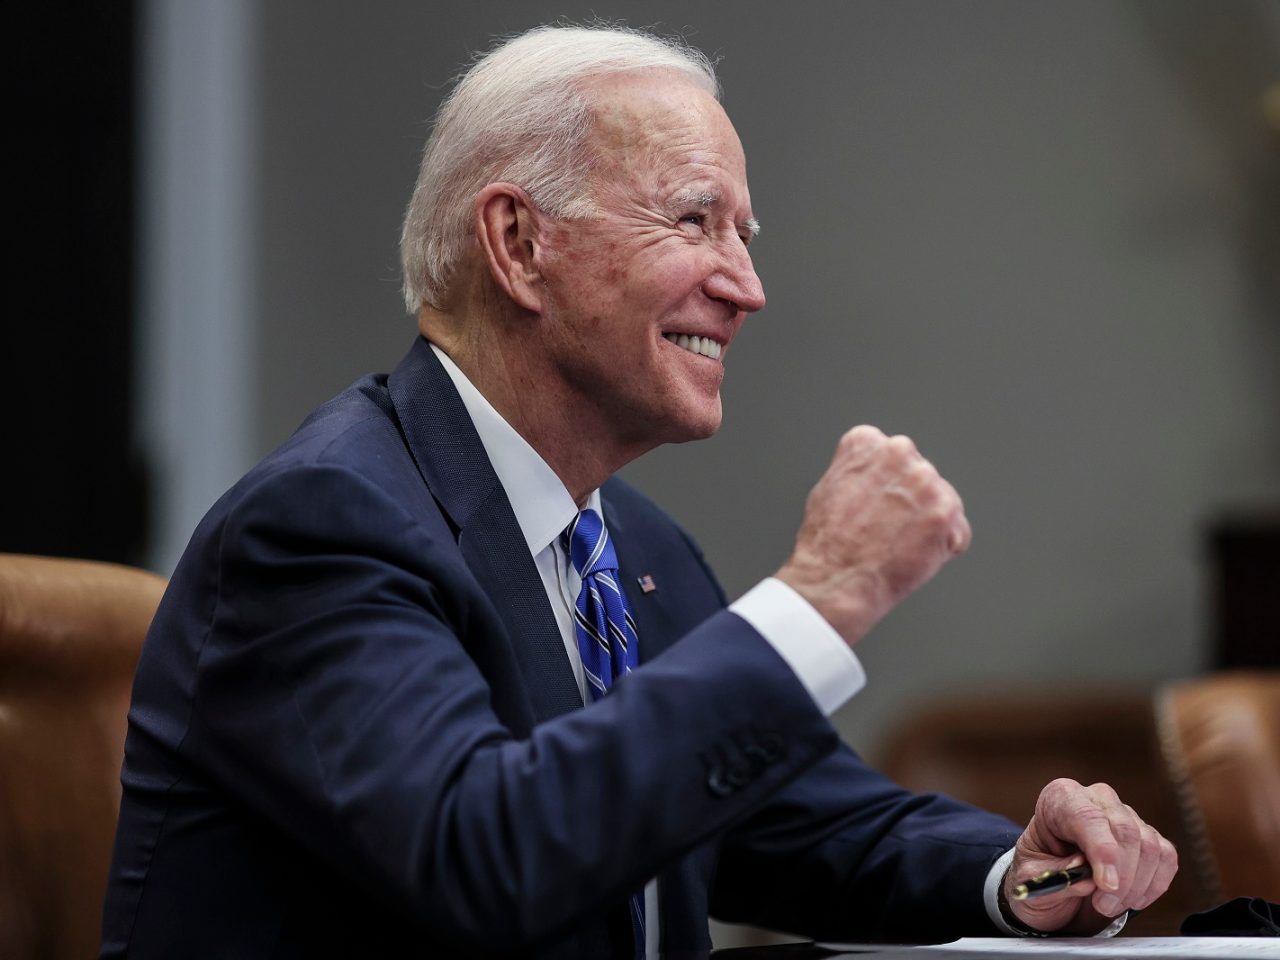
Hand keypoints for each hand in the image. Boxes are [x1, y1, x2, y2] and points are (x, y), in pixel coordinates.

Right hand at [776, 425, 969, 644]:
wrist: (836, 579)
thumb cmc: (827, 541)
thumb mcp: (829, 486)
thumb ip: (859, 470)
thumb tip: (878, 475)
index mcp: (867, 442)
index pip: (891, 456)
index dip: (884, 486)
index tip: (873, 504)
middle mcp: (899, 452)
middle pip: (920, 476)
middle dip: (910, 501)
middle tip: (887, 527)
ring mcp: (926, 482)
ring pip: (943, 501)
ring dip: (928, 523)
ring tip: (898, 544)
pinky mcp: (946, 513)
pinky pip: (958, 531)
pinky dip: (943, 547)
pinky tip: (914, 555)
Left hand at [1004, 778, 1178, 933]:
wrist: (1049, 881)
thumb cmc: (1037, 872)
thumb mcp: (1031, 878)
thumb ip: (1058, 876)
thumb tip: (1087, 879)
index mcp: (1059, 798)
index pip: (1087, 815)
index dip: (1102, 850)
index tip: (1106, 884)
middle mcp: (1095, 798)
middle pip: (1124, 830)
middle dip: (1120, 876)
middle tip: (1103, 905)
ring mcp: (1125, 815)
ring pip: (1149, 846)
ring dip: (1135, 885)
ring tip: (1108, 905)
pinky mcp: (1147, 836)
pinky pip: (1166, 857)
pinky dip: (1154, 884)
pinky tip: (1132, 899)